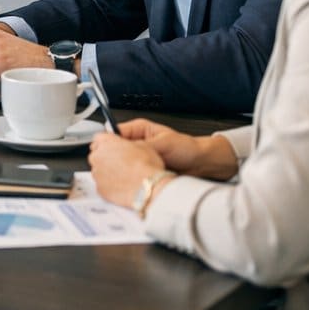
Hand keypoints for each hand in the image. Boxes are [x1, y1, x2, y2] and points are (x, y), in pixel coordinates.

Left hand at [87, 132, 167, 207]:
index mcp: (105, 142)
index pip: (99, 139)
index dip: (108, 144)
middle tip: (122, 163)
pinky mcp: (100, 189)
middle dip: (107, 158)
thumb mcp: (144, 144)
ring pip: (99, 171)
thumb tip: (131, 146)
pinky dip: (110, 186)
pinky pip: (102, 186)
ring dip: (108, 172)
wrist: (148, 187)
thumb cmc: (147, 166)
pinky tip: (123, 186)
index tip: (114, 148)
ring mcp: (96, 173)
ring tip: (124, 176)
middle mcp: (97, 156)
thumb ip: (130, 143)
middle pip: (97, 155)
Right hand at [116, 119, 238, 179]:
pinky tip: (135, 180)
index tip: (105, 152)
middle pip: (115, 150)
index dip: (108, 143)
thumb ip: (143, 145)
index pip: (113, 134)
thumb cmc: (188, 148)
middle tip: (118, 165)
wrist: (203, 165)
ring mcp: (139, 158)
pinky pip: (131, 174)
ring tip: (130, 172)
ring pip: (122, 163)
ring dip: (125, 169)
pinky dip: (132, 177)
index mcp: (138, 130)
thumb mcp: (164, 143)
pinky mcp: (143, 171)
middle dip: (115, 158)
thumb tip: (126, 150)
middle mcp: (136, 143)